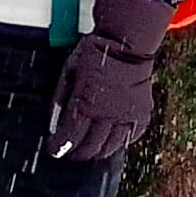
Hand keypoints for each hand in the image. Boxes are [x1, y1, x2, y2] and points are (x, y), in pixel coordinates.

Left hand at [44, 0, 168, 161]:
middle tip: (70, 152)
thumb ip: (61, 99)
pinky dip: (120, 142)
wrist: (127, 43)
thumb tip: (54, 121)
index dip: (60, 148)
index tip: (55, 150)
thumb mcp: (68, 72)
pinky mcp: (141, 114)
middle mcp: (107, 115)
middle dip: (77, 153)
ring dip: (98, 152)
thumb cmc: (96, 52)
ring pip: (111, 147)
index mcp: (86, 105)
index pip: (70, 137)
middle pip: (90, 147)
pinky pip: (131, 137)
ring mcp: (126, 116)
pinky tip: (112, 140)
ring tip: (89, 150)